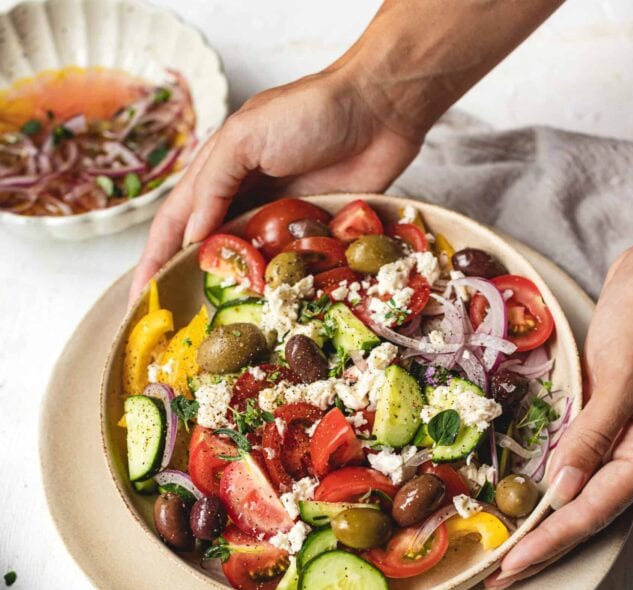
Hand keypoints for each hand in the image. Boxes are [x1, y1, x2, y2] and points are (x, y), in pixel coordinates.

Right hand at [129, 65, 422, 301]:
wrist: (379, 110)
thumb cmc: (309, 111)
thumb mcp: (245, 137)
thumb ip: (214, 185)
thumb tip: (192, 239)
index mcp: (218, 173)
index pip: (175, 224)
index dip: (154, 260)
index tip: (142, 297)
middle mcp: (244, 199)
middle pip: (208, 250)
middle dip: (189, 284)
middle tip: (177, 323)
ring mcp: (279, 219)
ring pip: (248, 264)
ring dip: (234, 291)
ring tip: (218, 326)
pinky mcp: (314, 233)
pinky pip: (290, 267)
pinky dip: (278, 286)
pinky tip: (271, 308)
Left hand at [485, 242, 632, 589]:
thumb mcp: (624, 374)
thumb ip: (596, 433)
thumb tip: (561, 491)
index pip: (589, 512)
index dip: (547, 543)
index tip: (508, 569)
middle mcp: (632, 456)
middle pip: (582, 517)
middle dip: (540, 552)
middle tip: (494, 583)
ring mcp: (617, 442)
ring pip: (576, 499)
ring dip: (541, 530)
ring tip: (504, 556)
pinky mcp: (601, 424)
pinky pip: (572, 469)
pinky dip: (546, 492)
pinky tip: (522, 503)